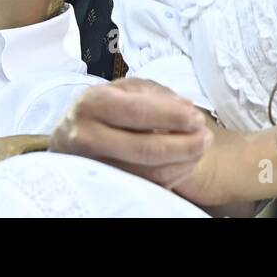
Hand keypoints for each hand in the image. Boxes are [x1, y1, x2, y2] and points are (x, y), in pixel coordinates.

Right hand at [50, 77, 216, 196]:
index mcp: (92, 104)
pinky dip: (173, 175)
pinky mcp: (103, 187)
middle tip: (206, 137)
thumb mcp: (123, 89)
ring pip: (148, 174)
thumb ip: (154, 94)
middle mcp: (86, 136)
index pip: (139, 112)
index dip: (173, 117)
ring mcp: (93, 167)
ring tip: (200, 148)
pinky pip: (146, 187)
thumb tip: (186, 107)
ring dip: (183, 163)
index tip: (196, 118)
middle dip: (184, 144)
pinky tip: (184, 162)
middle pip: (144, 149)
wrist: (71, 136)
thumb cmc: (104, 108)